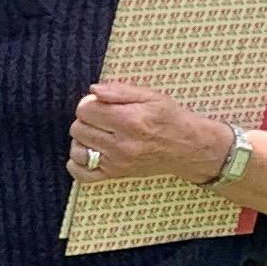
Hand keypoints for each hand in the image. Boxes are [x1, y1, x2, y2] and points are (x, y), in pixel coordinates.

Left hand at [67, 79, 234, 187]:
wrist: (189, 148)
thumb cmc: (170, 119)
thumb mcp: (151, 96)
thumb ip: (119, 91)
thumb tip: (93, 90)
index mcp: (130, 121)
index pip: (85, 110)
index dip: (89, 103)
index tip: (100, 104)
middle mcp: (122, 144)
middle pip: (78, 129)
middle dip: (87, 120)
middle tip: (102, 119)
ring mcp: (118, 163)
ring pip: (77, 150)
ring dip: (82, 141)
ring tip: (98, 135)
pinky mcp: (116, 175)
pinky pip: (82, 174)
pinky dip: (79, 164)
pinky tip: (91, 152)